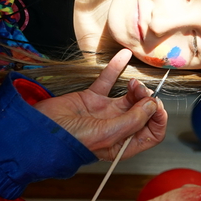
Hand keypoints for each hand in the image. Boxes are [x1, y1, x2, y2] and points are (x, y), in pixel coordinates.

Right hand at [34, 49, 167, 160]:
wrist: (42, 130)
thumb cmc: (71, 141)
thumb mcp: (107, 134)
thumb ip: (133, 120)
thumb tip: (153, 106)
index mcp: (123, 144)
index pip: (153, 133)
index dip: (158, 118)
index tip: (156, 104)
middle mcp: (118, 128)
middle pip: (144, 112)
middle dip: (147, 100)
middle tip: (140, 92)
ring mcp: (106, 112)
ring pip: (130, 97)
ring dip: (136, 88)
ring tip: (132, 83)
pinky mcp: (92, 98)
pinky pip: (108, 81)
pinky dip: (116, 69)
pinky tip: (123, 56)